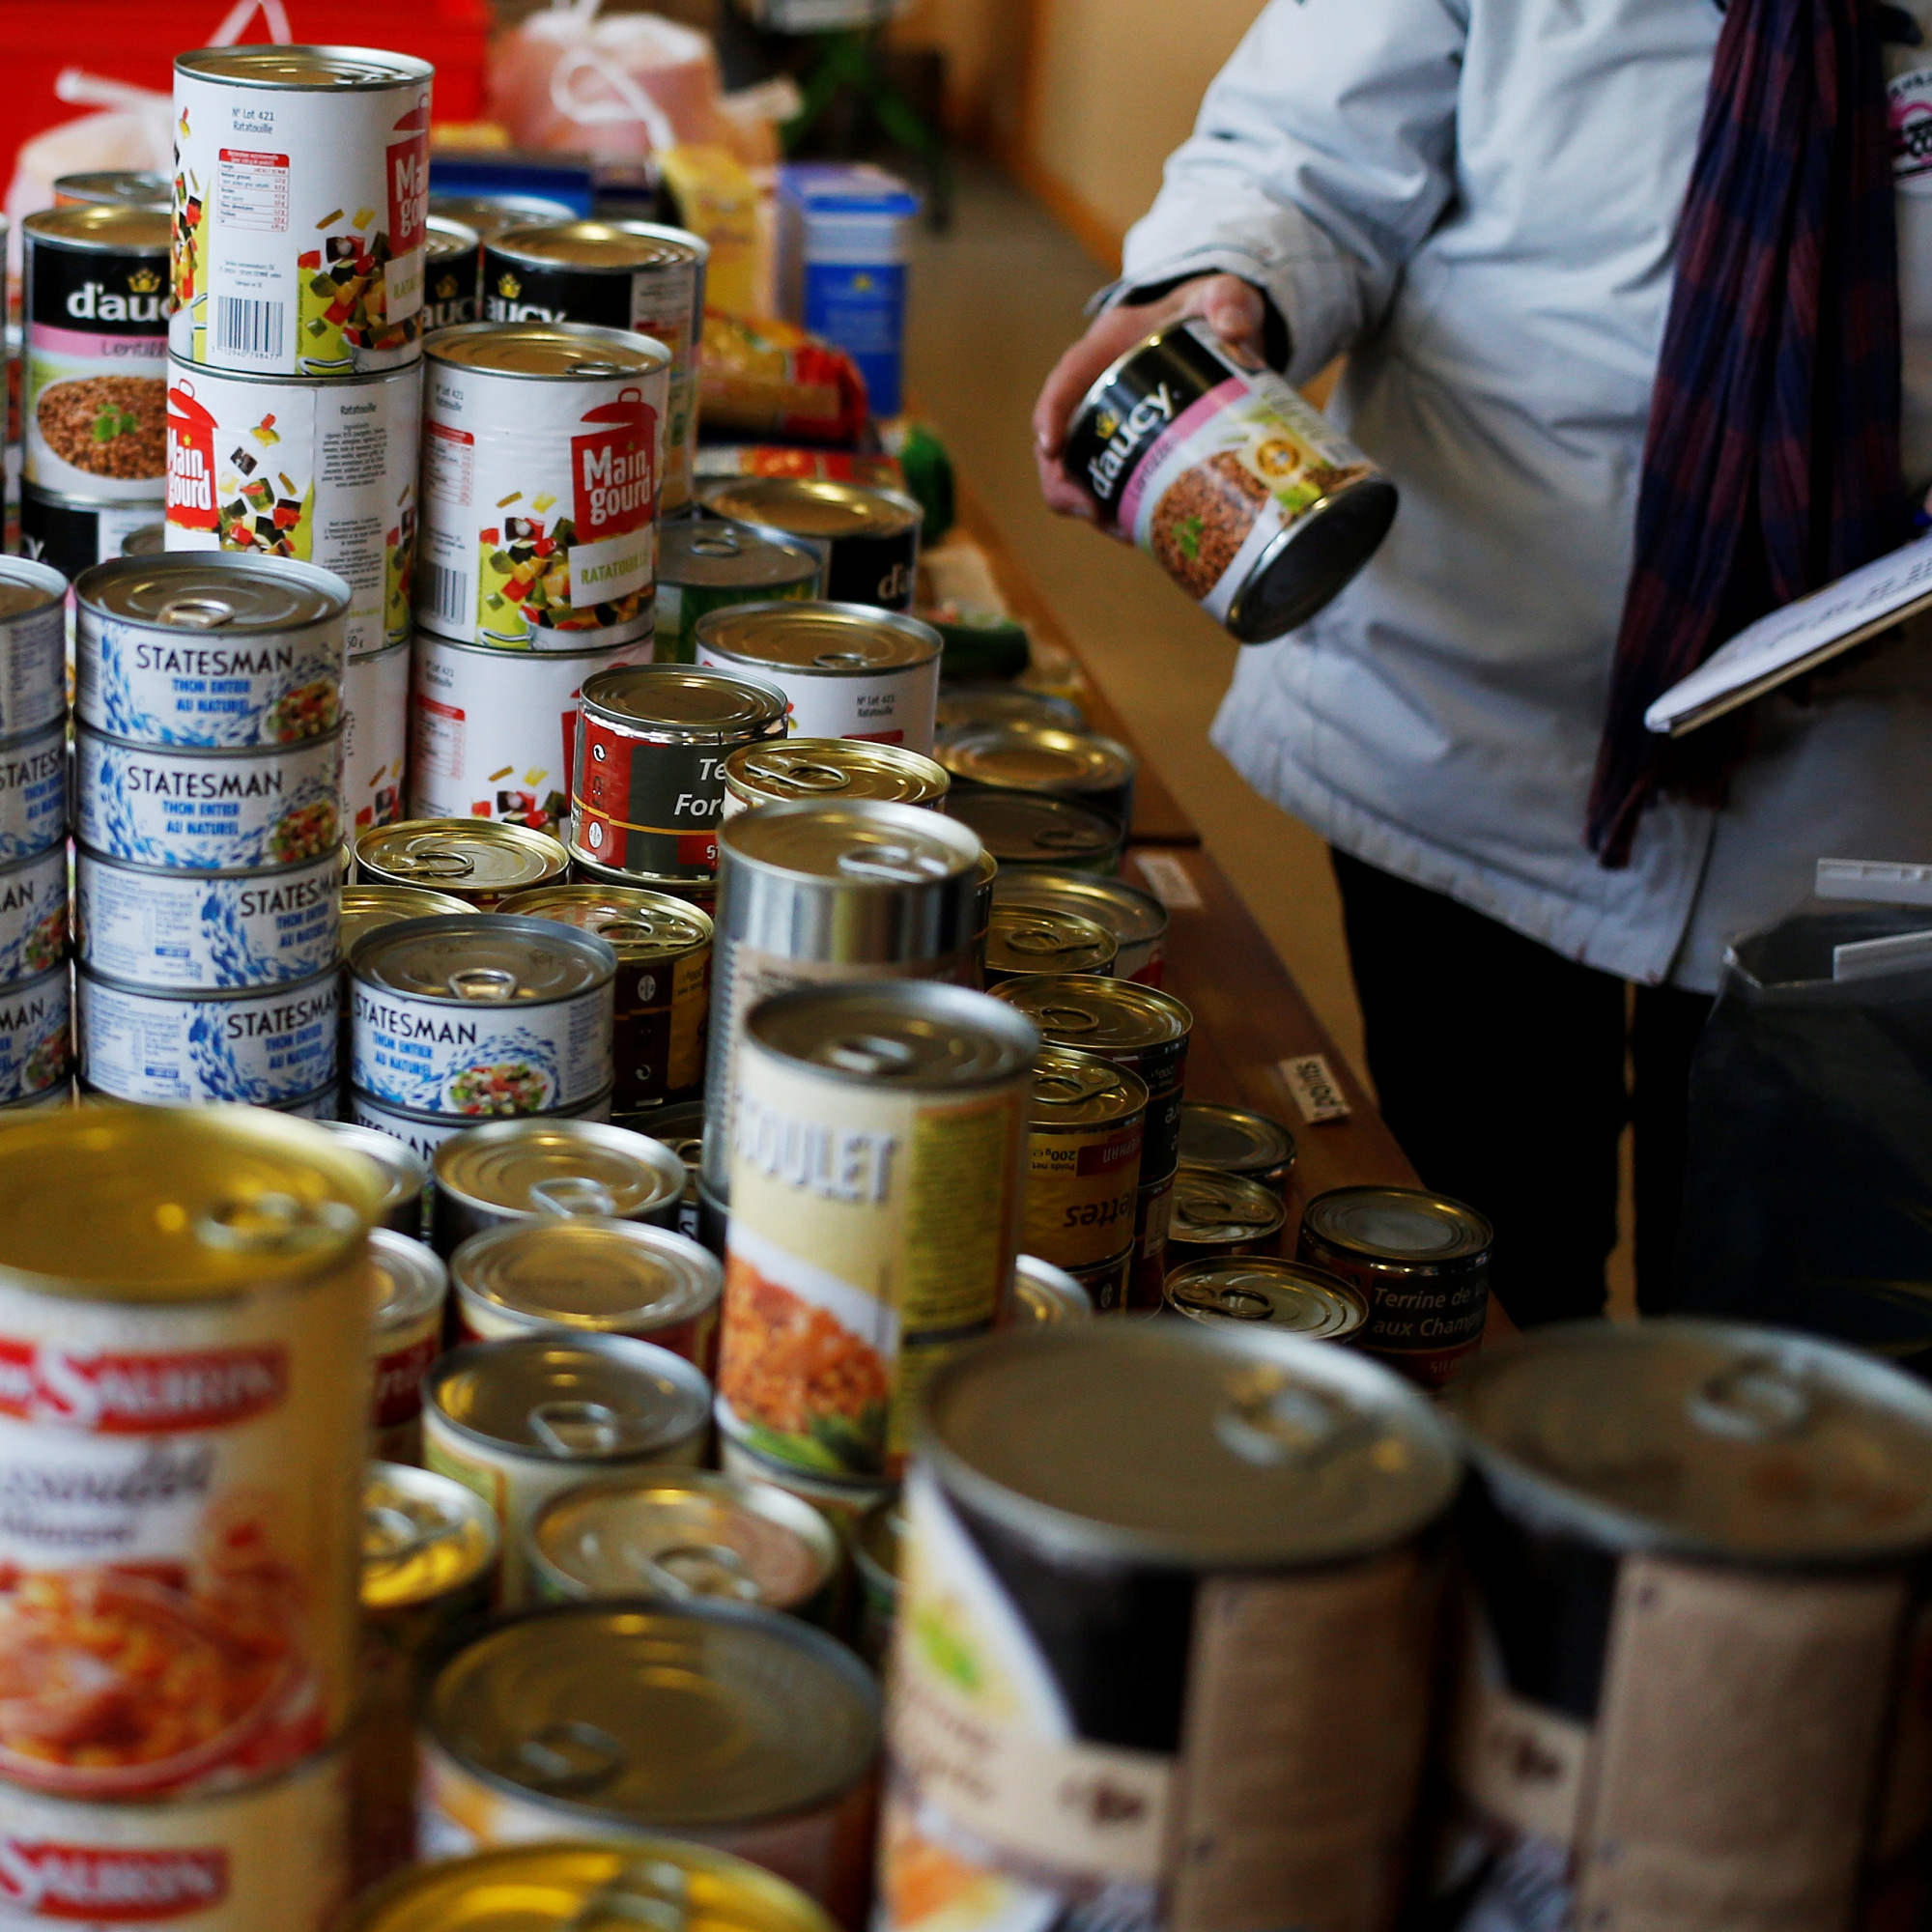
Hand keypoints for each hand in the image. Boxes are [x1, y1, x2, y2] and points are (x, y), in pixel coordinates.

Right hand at [1033, 275, 1267, 522]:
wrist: (1218, 327)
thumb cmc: (1208, 308)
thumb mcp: (1221, 294)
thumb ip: (1229, 300)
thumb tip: (1235, 326)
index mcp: (1107, 346)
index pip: (1067, 378)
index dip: (1051, 412)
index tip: (1049, 446)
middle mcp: (1097, 389)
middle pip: (1060, 440)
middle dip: (1064, 482)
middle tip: (1091, 512)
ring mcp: (1109, 423)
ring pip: (1078, 472)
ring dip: (1090, 507)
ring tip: (1123, 533)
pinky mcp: (1129, 448)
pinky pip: (1109, 484)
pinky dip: (1118, 512)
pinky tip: (1141, 533)